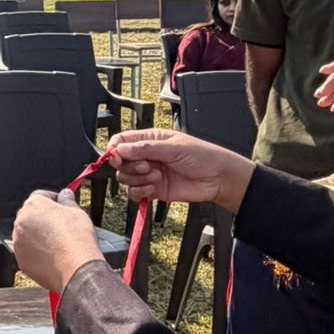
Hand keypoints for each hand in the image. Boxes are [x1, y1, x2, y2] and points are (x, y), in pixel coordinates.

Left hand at [10, 189, 103, 294]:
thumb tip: (65, 194)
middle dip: (44, 219)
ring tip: (57, 243)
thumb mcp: (76, 211)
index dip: (54, 200)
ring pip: (28, 235)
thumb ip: (67, 200)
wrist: (75, 267)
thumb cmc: (76, 237)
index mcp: (33, 205)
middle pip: (31, 216)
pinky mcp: (21, 260)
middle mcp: (20, 222)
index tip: (62, 206)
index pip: (41, 196)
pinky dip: (37, 253)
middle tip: (61, 226)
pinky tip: (52, 256)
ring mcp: (18, 243)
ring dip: (39, 236)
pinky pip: (28, 253)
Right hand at [108, 128, 254, 210]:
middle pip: (120, 162)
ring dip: (138, 180)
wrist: (218, 179)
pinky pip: (134, 193)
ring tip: (156, 178)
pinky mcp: (153, 190)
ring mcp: (149, 174)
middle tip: (147, 167)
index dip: (115, 150)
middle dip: (130, 167)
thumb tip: (121, 149)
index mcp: (150, 140)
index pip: (122, 141)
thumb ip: (146, 149)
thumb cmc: (202, 156)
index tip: (117, 158)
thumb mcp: (173, 147)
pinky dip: (140, 193)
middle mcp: (147, 157)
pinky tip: (153, 189)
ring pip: (126, 179)